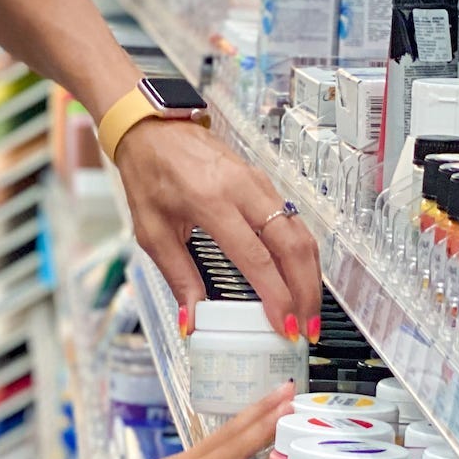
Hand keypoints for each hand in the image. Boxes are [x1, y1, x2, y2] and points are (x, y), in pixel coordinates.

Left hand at [18, 384, 295, 458]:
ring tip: (272, 407)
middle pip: (229, 433)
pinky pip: (208, 449)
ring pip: (219, 437)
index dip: (264, 428)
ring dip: (248, 420)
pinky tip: (236, 439)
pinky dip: (230, 437)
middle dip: (261, 410)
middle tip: (288, 390)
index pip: (234, 449)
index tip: (288, 407)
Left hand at [114, 119, 321, 341]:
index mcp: (211, 202)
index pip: (256, 257)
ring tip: (308, 312)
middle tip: (307, 328)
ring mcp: (259, 183)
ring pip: (301, 234)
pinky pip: (294, 221)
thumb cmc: (148, 174)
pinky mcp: (264, 182)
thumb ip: (177, 276)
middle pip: (292, 246)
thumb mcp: (151, 231)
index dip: (275, 296)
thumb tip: (192, 319)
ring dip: (310, 276)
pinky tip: (300, 278)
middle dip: (305, 292)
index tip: (285, 327)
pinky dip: (302, 254)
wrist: (152, 130)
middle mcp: (243, 190)